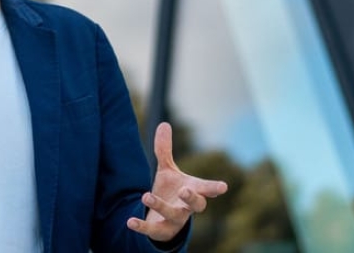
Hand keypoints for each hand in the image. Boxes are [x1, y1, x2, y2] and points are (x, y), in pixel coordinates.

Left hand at [127, 122, 227, 241]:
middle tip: (185, 190)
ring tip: (146, 196)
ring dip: (161, 206)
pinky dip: (141, 226)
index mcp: (192, 190)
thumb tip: (164, 123)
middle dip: (192, 198)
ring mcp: (175, 220)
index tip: (223, 187)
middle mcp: (187, 207)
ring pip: (173, 215)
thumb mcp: (167, 170)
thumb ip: (164, 150)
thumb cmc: (170, 192)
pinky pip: (152, 231)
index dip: (214, 188)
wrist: (163, 220)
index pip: (205, 188)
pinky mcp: (160, 230)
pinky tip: (129, 221)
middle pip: (196, 205)